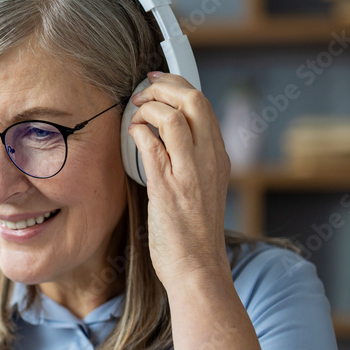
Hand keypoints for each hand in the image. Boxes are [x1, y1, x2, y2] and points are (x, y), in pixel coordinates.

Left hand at [128, 71, 232, 286]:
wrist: (197, 268)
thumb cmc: (191, 233)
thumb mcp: (199, 188)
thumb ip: (186, 161)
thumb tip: (158, 137)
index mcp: (218, 157)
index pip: (203, 105)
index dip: (177, 85)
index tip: (156, 82)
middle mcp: (210, 159)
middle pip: (194, 100)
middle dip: (164, 86)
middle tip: (142, 92)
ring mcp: (192, 172)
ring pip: (176, 116)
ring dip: (149, 107)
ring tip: (135, 115)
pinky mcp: (170, 187)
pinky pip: (153, 145)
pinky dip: (138, 132)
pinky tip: (131, 137)